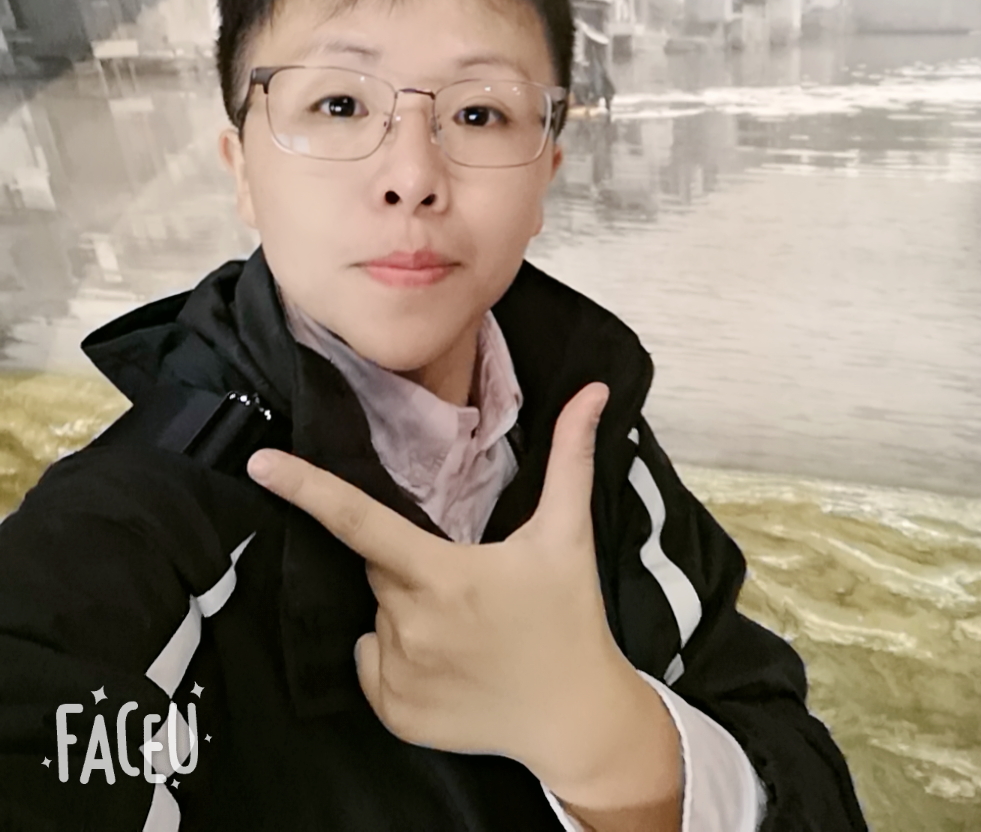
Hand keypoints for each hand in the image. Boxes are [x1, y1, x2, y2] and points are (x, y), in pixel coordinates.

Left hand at [247, 382, 659, 799]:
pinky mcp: (392, 713)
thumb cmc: (569, 618)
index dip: (306, 489)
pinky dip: (394, 654)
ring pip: (376, 614)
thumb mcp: (568, 534)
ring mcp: (397, 674)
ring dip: (405, 609)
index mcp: (443, 575)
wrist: (574, 717)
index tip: (261, 463)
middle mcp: (410, 625)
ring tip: (462, 625)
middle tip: (464, 580)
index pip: (359, 522)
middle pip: (379, 567)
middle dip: (408, 562)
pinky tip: (444, 661)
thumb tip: (591, 391)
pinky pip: (370, 661)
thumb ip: (570, 456)